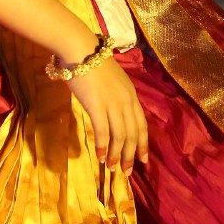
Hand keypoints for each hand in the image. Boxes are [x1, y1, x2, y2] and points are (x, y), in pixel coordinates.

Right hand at [66, 57, 148, 175]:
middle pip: (132, 134)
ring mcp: (112, 104)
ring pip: (120, 136)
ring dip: (117, 155)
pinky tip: (101, 157)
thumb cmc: (92, 63)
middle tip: (127, 172)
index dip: (142, 144)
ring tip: (114, 168)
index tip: (142, 160)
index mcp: (131, 95)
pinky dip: (104, 147)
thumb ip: (116, 96)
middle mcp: (126, 101)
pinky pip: (103, 132)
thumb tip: (113, 113)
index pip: (141, 124)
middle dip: (131, 155)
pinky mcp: (97, 106)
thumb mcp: (112, 80)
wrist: (80, 50)